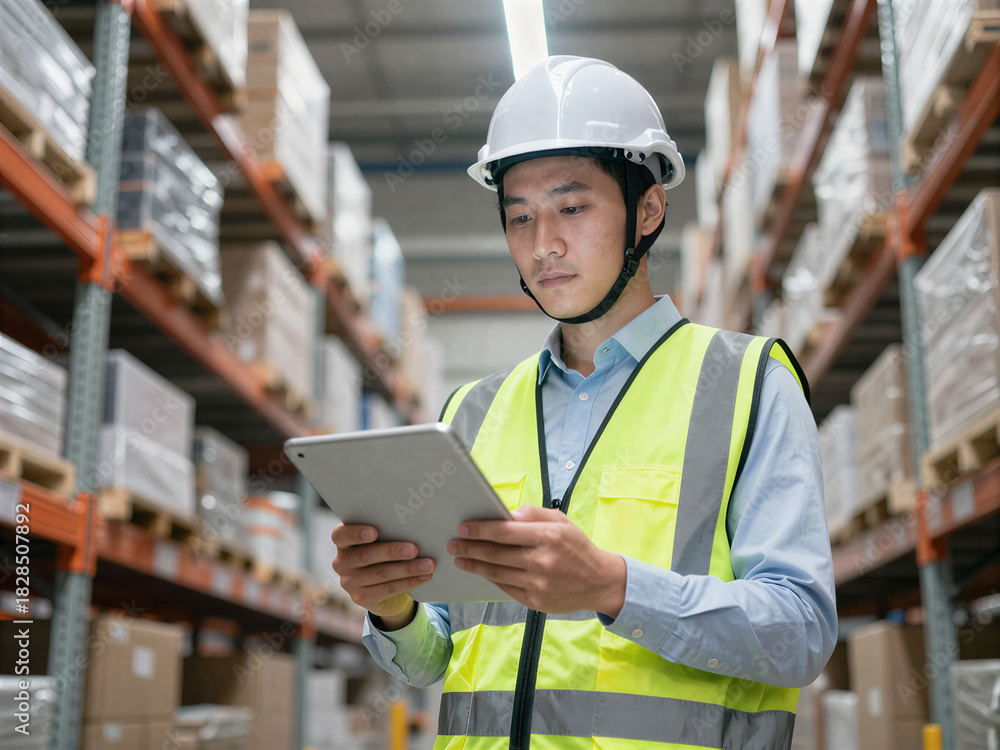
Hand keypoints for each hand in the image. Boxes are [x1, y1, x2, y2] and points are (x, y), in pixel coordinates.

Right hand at [331, 523, 435, 628]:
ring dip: (407, 568)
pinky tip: (424, 576)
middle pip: (366, 555)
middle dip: (392, 551)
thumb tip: (413, 526)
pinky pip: (388, 589)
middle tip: (414, 549)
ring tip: (428, 564)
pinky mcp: (361, 598)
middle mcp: (341, 562)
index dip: (356, 533)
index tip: (374, 532)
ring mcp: (349, 582)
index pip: (340, 535)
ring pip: (381, 573)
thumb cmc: (384, 553)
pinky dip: (409, 582)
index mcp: (343, 542)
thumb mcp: (381, 541)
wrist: (383, 587)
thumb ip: (387, 532)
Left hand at [447, 505, 625, 616]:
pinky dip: (490, 578)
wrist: (599, 582)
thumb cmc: (577, 546)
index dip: (480, 529)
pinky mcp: (535, 601)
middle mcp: (542, 561)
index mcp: (548, 536)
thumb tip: (504, 514)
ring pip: (496, 572)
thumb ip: (532, 514)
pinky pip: (505, 587)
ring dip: (474, 564)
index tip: (462, 527)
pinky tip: (480, 571)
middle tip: (453, 544)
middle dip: (470, 548)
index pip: (504, 531)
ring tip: (460, 558)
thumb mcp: (560, 521)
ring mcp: (538, 583)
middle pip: (495, 553)